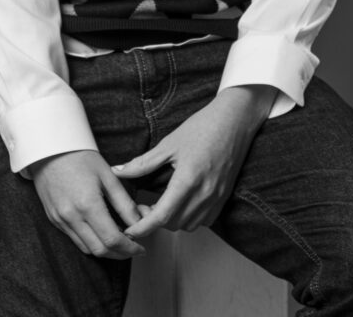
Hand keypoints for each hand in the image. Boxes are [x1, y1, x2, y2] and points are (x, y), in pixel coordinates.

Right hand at [28, 149, 150, 258]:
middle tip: (133, 248)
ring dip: (105, 250)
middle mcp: (72, 217)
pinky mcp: (54, 219)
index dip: (129, 248)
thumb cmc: (80, 156)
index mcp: (88, 204)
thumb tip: (139, 222)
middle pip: (100, 250)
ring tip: (120, 241)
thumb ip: (124, 203)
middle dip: (120, 254)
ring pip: (86, 248)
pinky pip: (75, 240)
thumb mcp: (108, 175)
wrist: (49, 148)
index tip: (140, 248)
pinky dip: (90, 242)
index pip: (112, 239)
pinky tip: (101, 233)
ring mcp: (60, 220)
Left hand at [112, 84, 276, 237]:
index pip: (161, 216)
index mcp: (188, 180)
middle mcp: (204, 194)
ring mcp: (216, 198)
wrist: (234, 121)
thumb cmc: (202, 127)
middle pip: (172, 224)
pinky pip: (203, 220)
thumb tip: (118, 172)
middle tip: (143, 205)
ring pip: (188, 225)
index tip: (129, 230)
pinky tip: (181, 202)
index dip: (142, 227)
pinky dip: (188, 218)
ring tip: (161, 203)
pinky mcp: (223, 198)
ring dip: (171, 220)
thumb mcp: (169, 144)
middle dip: (154, 220)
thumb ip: (143, 163)